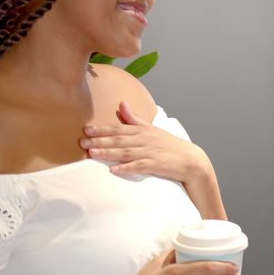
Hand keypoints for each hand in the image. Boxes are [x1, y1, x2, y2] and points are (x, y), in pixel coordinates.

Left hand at [81, 101, 211, 183]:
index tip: (86, 130)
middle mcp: (145, 140)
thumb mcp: (151, 129)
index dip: (102, 130)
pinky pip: (139, 166)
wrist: (191, 160)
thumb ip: (134, 118)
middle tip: (82, 142)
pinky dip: (127, 168)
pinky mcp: (157, 165)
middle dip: (100, 141)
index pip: (119, 129)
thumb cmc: (169, 145)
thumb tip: (122, 103)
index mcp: (143, 130)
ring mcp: (151, 152)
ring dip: (108, 153)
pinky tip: (114, 171)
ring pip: (126, 152)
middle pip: (119, 140)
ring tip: (92, 154)